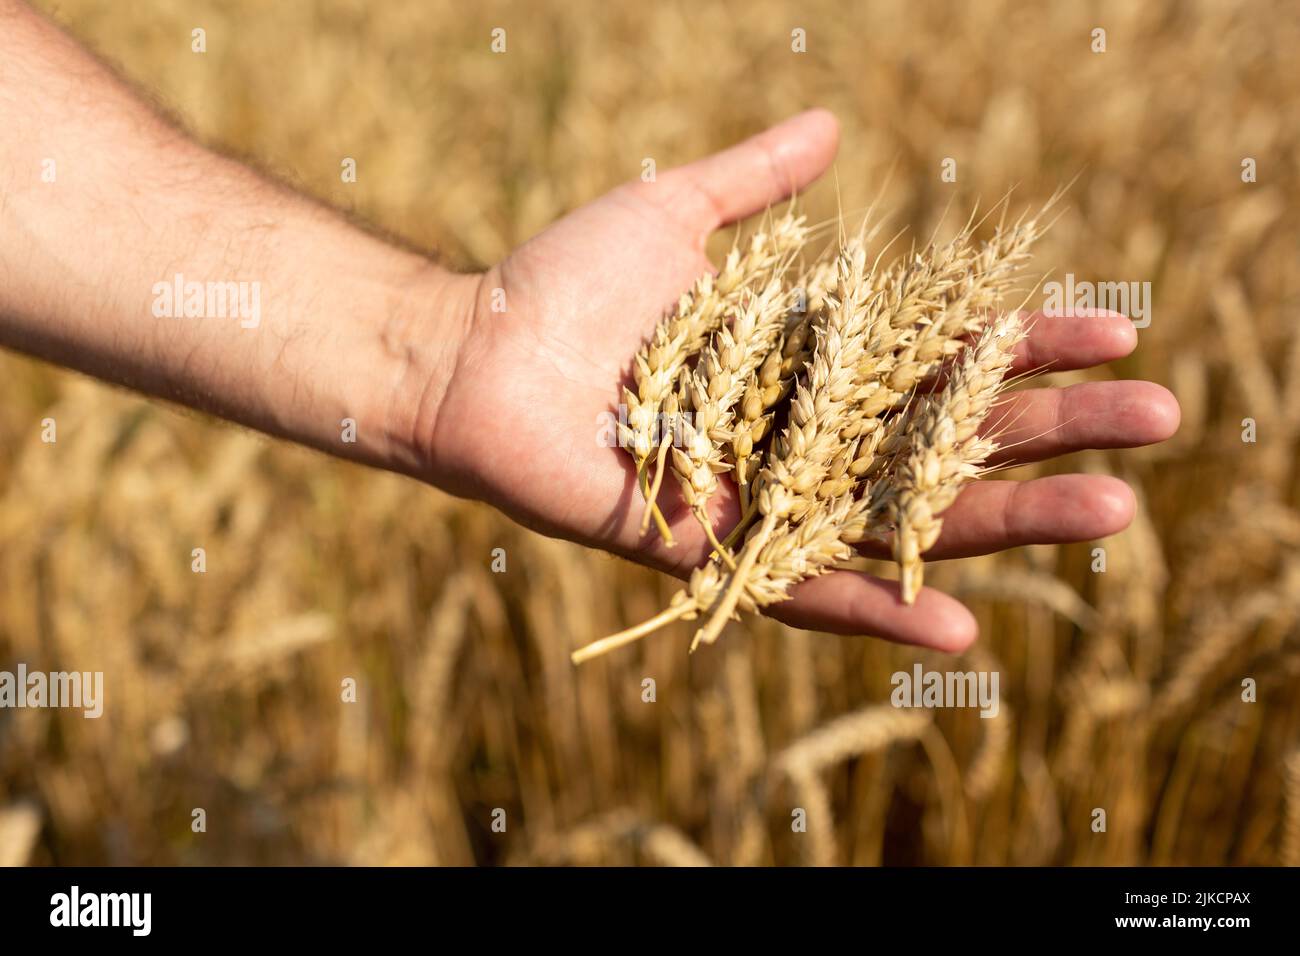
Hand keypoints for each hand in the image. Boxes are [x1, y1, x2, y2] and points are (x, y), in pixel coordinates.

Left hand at [423, 110, 1179, 651]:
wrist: (473, 351)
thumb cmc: (564, 282)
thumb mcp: (675, 215)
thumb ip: (754, 179)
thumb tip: (831, 125)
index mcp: (803, 364)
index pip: (938, 358)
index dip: (1024, 346)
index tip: (1112, 333)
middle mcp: (797, 438)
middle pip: (945, 441)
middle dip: (1051, 430)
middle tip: (1156, 423)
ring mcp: (762, 502)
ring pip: (900, 519)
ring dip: (1007, 522)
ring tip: (1112, 513)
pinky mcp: (713, 556)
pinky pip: (801, 590)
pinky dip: (878, 608)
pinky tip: (964, 623)